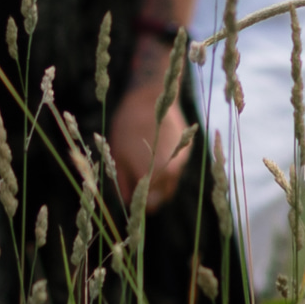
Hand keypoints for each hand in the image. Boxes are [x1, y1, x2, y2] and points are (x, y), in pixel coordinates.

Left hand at [109, 82, 192, 208]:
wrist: (150, 98)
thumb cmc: (128, 128)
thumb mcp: (118, 157)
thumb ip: (123, 183)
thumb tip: (126, 201)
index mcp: (152, 177)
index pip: (150, 205)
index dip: (140, 205)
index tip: (132, 200)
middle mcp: (171, 172)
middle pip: (163, 196)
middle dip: (151, 195)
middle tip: (137, 185)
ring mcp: (181, 161)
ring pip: (171, 182)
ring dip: (160, 181)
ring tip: (145, 166)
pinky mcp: (186, 150)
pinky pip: (176, 167)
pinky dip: (167, 166)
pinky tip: (155, 152)